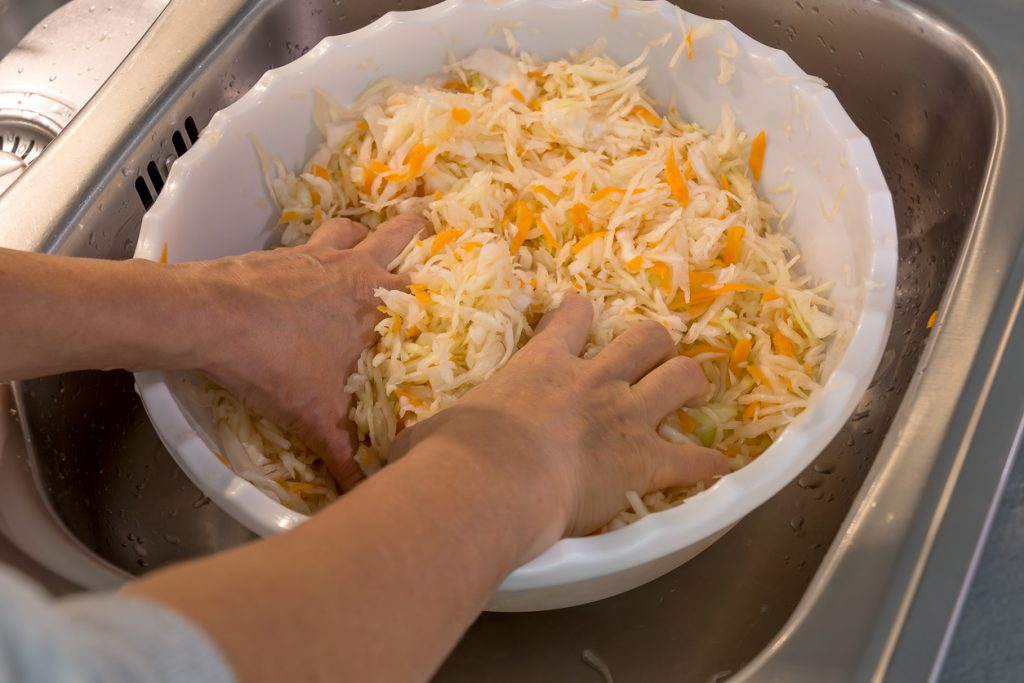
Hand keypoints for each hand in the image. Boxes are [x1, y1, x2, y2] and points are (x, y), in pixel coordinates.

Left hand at [180, 214, 426, 489]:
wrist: (206, 318)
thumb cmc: (273, 361)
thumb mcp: (314, 416)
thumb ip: (344, 455)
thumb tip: (364, 493)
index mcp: (374, 302)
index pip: (423, 291)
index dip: (438, 292)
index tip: (448, 296)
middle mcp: (352, 269)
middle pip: (400, 232)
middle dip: (416, 231)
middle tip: (425, 234)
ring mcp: (313, 255)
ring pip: (350, 227)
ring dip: (360, 234)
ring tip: (361, 248)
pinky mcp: (276, 253)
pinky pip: (306, 244)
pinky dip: (312, 254)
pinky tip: (302, 276)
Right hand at [390, 294, 728, 542]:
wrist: (489, 481)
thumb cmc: (453, 455)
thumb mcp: (430, 434)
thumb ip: (423, 439)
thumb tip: (386, 460)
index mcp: (542, 365)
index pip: (570, 318)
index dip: (578, 314)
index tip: (580, 314)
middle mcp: (592, 380)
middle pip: (644, 338)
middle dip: (654, 342)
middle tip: (654, 353)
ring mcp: (624, 416)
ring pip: (680, 378)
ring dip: (689, 382)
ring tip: (694, 389)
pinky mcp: (644, 460)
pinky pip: (692, 459)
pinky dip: (706, 464)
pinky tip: (717, 467)